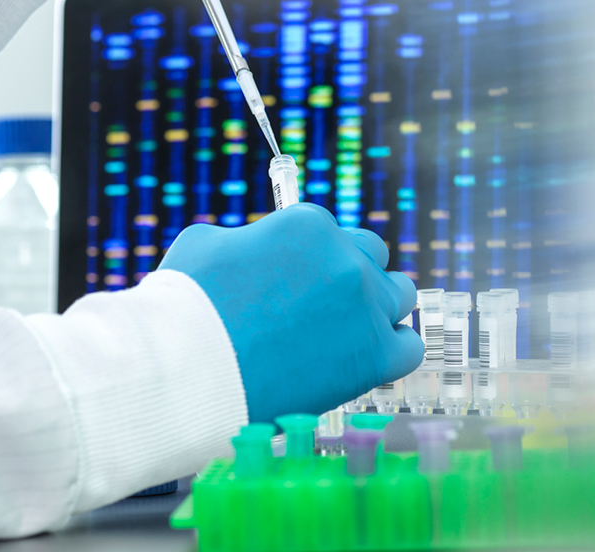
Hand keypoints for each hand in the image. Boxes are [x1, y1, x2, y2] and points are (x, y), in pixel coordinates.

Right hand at [158, 203, 423, 422]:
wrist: (189, 370)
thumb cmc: (186, 306)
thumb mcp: (208, 243)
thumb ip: (247, 239)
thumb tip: (256, 249)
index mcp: (309, 224)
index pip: (328, 231)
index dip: (308, 257)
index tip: (294, 280)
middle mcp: (346, 258)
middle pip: (370, 255)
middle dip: (347, 274)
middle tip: (319, 303)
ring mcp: (365, 306)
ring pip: (398, 295)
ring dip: (375, 307)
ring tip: (342, 332)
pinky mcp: (374, 356)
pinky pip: (408, 347)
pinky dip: (390, 349)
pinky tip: (364, 357)